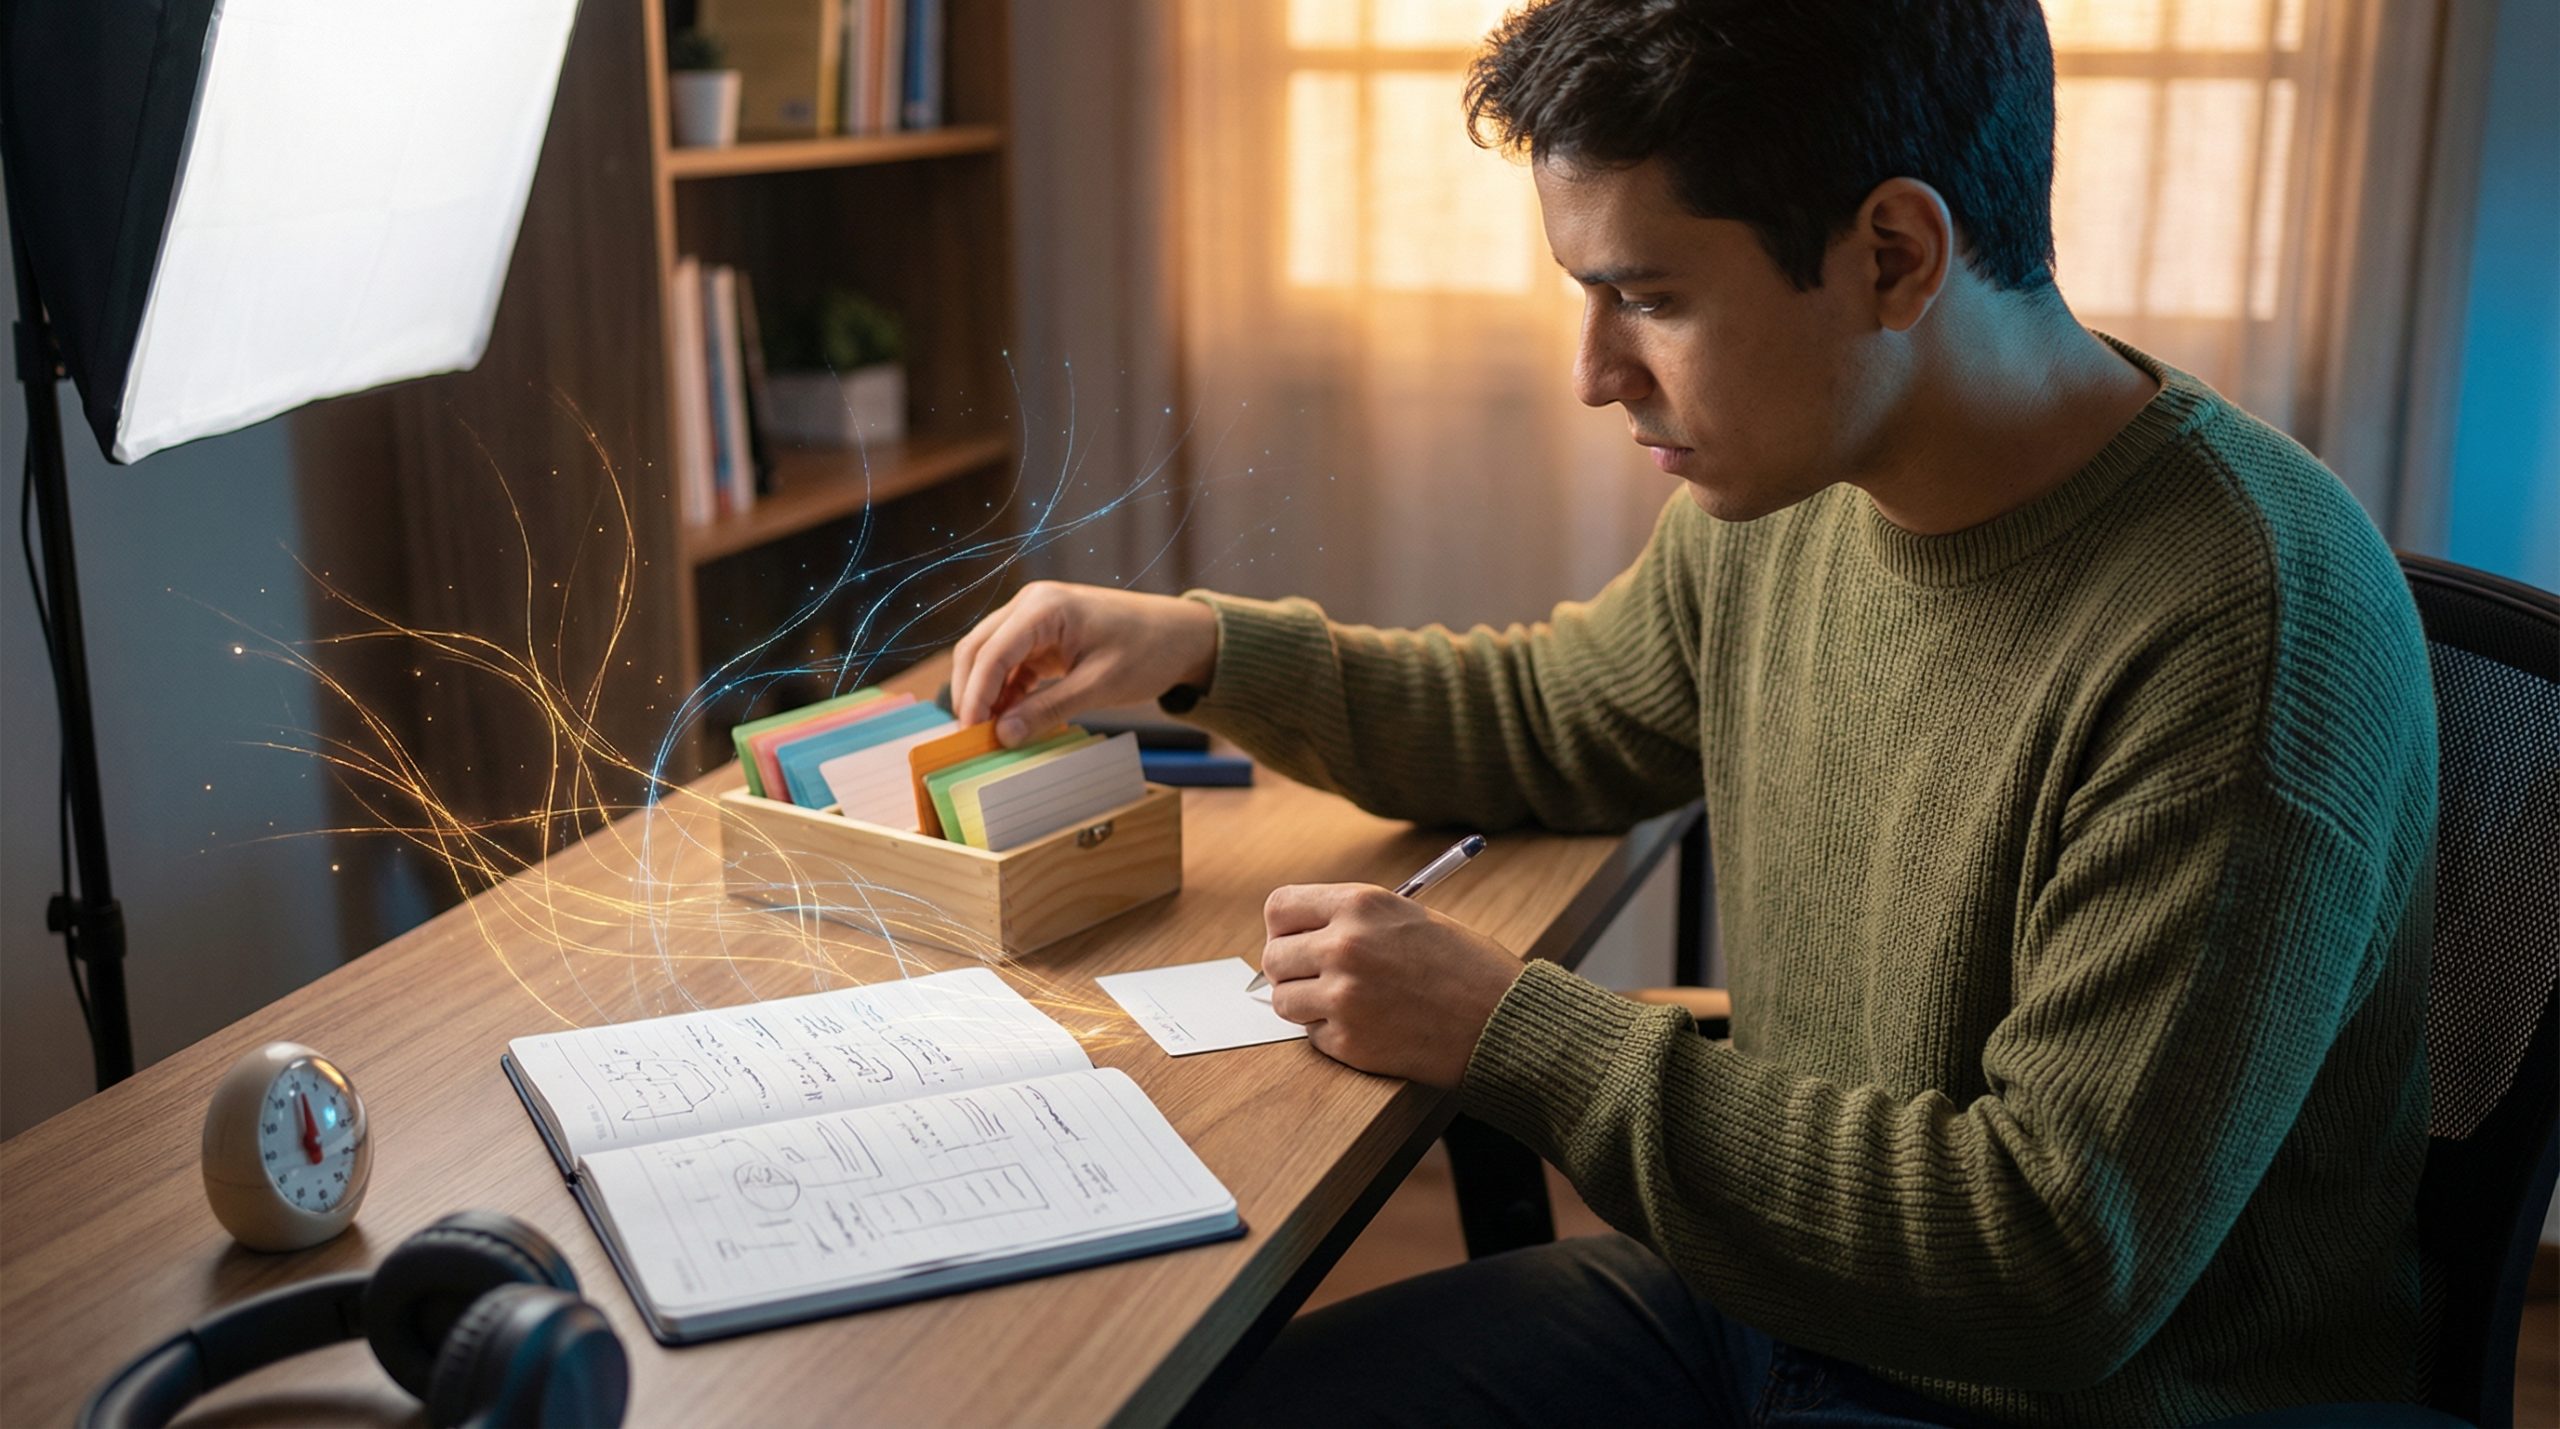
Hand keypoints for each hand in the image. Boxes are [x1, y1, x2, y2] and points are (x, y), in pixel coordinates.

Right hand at [951, 582, 1219, 745]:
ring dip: (985, 693)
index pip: (992, 652)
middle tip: (969, 737)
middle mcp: (1031, 605)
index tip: (969, 732)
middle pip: (979, 649)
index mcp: (1044, 607)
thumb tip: (1003, 735)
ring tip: (986, 734)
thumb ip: (1048, 709)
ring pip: (990, 656)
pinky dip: (1005, 691)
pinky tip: (1007, 720)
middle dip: (970, 692)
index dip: (975, 694)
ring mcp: (1035, 619)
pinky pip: (1011, 664)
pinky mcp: (1043, 637)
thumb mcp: (1099, 686)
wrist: (1181, 636)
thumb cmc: (1148, 652)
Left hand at [1260, 884, 1524, 1087]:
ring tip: (1347, 1004)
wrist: (1504, 1020)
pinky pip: (1312, 1036)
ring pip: (1283, 1002)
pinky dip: (1332, 1035)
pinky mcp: (1349, 1042)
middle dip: (1291, 970)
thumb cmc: (1465, 966)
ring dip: (1306, 1005)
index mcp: (1360, 905)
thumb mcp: (1408, 917)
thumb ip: (1352, 921)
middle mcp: (1344, 946)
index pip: (1279, 908)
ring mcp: (1343, 996)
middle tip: (1320, 978)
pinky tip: (1370, 1027)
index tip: (1296, 939)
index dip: (1285, 927)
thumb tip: (1298, 937)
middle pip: (1273, 958)